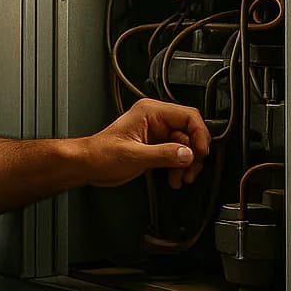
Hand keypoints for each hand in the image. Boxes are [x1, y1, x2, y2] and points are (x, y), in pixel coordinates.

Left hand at [86, 98, 210, 189]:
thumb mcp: (134, 155)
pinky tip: (173, 177)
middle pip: (189, 132)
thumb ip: (164, 154)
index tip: (202, 151)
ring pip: (185, 146)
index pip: (188, 116)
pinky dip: (178, 167)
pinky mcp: (155, 146)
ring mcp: (156, 133)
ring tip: (180, 178)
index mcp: (150, 112)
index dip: (199, 134)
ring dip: (186, 164)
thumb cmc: (101, 154)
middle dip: (193, 154)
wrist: (88, 165)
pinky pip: (176, 154)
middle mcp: (155, 119)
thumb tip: (187, 154)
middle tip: (190, 170)